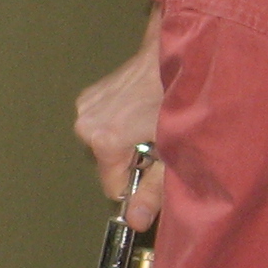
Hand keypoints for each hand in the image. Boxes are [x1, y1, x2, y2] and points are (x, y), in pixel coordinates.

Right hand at [75, 7, 165, 227]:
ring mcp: (87, 104)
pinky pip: (104, 124)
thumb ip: (153, 190)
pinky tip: (145, 108)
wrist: (179, 46)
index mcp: (104, 139)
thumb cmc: (180, 93)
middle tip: (161, 140)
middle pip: (109, 164)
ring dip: (129, 140)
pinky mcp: (91, 93)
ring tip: (154, 121)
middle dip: (135, 160)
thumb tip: (136, 221)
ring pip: (106, 144)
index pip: (112, 187)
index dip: (139, 183)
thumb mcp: (175, 150)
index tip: (159, 168)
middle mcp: (88, 121)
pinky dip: (123, 123)